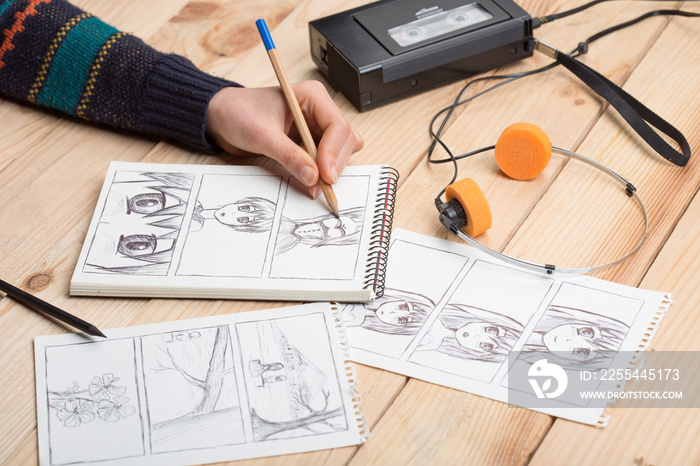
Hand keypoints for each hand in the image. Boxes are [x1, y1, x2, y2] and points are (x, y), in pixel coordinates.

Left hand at [205, 81, 363, 197]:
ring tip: (313, 183)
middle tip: (320, 185)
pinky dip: (322, 171)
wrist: (223, 117)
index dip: (334, 152)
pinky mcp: (311, 142)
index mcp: (312, 97)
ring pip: (340, 151)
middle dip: (335, 163)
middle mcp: (319, 110)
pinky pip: (327, 159)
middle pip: (344, 140)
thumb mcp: (262, 135)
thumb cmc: (239, 113)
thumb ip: (289, 156)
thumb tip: (312, 176)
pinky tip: (309, 177)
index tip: (325, 175)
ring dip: (331, 169)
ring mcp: (316, 127)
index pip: (337, 125)